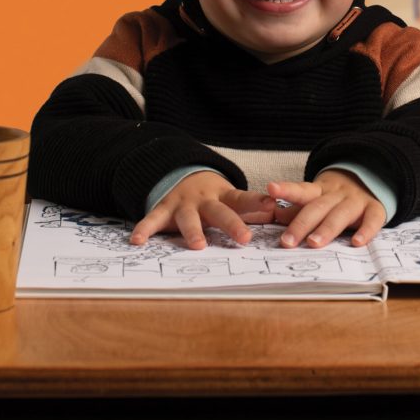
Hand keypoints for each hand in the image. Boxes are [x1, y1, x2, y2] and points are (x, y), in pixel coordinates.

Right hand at [130, 171, 275, 249]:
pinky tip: (137, 241)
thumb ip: (253, 207)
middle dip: (232, 225)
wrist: (181, 173)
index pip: (244, 200)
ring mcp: (183, 204)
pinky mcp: (163, 209)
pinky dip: (144, 229)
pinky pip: (153, 219)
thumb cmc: (214, 195)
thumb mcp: (232, 197)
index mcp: (225, 197)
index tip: (273, 206)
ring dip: (192, 231)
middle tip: (244, 239)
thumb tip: (282, 213)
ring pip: (188, 219)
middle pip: (220, 212)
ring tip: (198, 246)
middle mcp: (205, 200)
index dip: (258, 203)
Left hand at [267, 169, 385, 248]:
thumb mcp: (316, 198)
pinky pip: (372, 219)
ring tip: (313, 243)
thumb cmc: (335, 196)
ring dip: (327, 229)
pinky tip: (356, 243)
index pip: (301, 189)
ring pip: (340, 214)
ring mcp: (357, 201)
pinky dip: (366, 230)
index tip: (271, 189)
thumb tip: (274, 217)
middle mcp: (337, 194)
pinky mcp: (375, 208)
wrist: (370, 179)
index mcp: (319, 190)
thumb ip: (297, 209)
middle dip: (301, 224)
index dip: (286, 189)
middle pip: (317, 207)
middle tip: (287, 242)